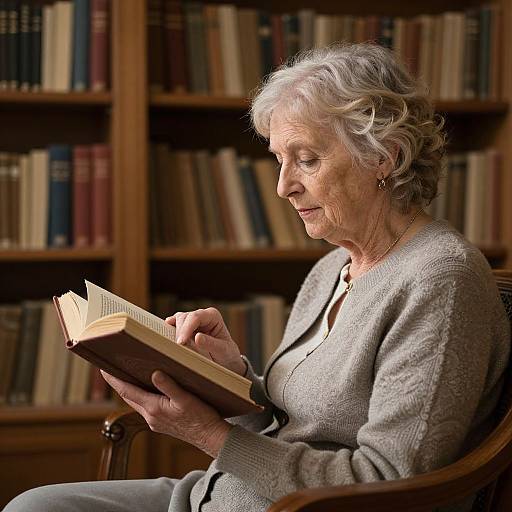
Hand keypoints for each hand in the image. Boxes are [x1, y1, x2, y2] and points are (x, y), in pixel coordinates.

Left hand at [101, 370, 231, 457]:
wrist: (210, 437)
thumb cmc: (201, 417)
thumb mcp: (186, 398)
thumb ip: (169, 386)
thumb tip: (154, 373)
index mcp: (153, 408)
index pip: (127, 391)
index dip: (114, 380)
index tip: (103, 368)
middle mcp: (150, 416)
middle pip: (128, 396)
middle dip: (119, 382)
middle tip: (112, 367)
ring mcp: (155, 421)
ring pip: (137, 402)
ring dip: (130, 389)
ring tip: (127, 374)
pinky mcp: (161, 423)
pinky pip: (146, 407)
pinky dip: (142, 396)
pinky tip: (148, 389)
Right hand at [166, 307, 246, 374]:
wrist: (226, 361)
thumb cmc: (227, 354)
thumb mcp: (223, 351)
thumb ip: (212, 344)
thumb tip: (197, 337)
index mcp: (213, 316)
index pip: (196, 317)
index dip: (186, 328)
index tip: (181, 343)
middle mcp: (202, 315)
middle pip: (184, 317)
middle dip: (179, 332)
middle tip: (177, 348)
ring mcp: (192, 321)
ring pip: (177, 320)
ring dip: (174, 332)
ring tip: (175, 346)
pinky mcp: (185, 328)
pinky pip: (174, 325)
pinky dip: (170, 330)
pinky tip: (167, 337)